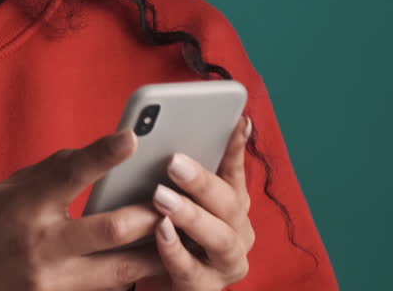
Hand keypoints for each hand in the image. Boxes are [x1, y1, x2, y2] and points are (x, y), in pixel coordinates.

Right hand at [0, 131, 165, 290]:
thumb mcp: (6, 190)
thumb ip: (52, 174)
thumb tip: (101, 154)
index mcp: (25, 204)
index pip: (68, 174)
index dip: (102, 155)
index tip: (133, 138)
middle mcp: (40, 243)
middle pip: (111, 229)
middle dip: (152, 214)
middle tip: (180, 200)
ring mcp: (51, 279)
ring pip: (120, 270)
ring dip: (156, 254)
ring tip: (184, 238)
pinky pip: (106, 290)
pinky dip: (132, 278)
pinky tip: (155, 267)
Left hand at [138, 116, 255, 290]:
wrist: (155, 282)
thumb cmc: (166, 232)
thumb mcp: (174, 196)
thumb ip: (180, 167)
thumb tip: (182, 125)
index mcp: (231, 203)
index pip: (236, 169)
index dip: (235, 146)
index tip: (234, 120)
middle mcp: (237, 233)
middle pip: (229, 204)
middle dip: (202, 181)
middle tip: (173, 161)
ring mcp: (225, 264)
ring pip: (219, 238)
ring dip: (191, 215)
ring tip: (161, 196)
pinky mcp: (204, 288)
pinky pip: (190, 270)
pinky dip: (175, 250)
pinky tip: (159, 231)